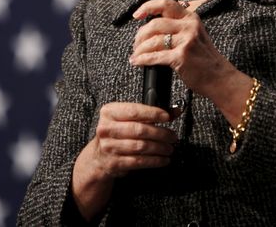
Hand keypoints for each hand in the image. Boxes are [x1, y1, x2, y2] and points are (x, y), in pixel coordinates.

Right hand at [71, 102, 177, 218]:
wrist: (99, 156)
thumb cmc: (118, 132)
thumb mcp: (129, 118)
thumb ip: (151, 113)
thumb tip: (176, 111)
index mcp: (109, 112)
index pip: (134, 111)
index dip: (153, 113)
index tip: (167, 117)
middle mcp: (106, 129)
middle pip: (139, 130)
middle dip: (161, 134)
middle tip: (172, 136)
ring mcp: (109, 147)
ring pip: (141, 147)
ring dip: (159, 148)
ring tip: (169, 148)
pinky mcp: (114, 163)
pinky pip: (139, 162)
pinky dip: (154, 161)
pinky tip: (163, 159)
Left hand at [130, 0, 233, 98]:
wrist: (219, 78)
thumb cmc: (204, 59)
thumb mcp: (195, 35)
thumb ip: (178, 28)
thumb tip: (150, 28)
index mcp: (191, 18)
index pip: (166, 4)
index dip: (148, 7)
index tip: (136, 15)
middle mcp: (189, 26)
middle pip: (155, 24)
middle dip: (140, 36)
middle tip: (136, 45)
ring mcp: (186, 41)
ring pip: (153, 41)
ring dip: (140, 49)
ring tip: (136, 56)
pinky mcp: (181, 56)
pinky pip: (155, 56)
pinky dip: (143, 60)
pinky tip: (137, 62)